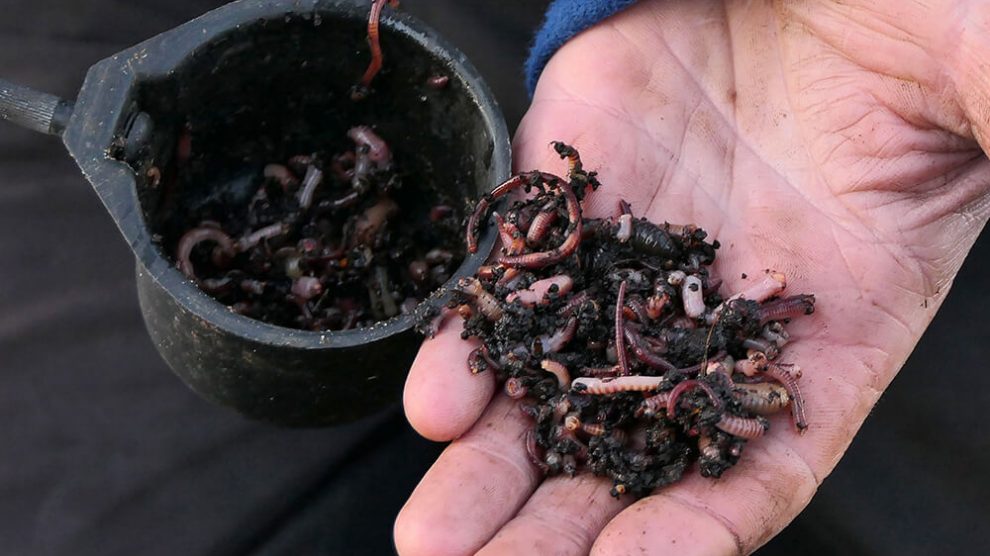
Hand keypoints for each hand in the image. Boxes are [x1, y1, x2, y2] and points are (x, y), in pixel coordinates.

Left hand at [395, 1, 989, 553]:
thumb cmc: (896, 21)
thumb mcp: (968, 68)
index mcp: (830, 325)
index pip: (759, 462)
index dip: (697, 528)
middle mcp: (713, 320)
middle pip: (630, 454)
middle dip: (559, 532)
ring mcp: (631, 270)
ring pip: (553, 395)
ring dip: (491, 471)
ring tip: (438, 538)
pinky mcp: (568, 213)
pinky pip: (510, 297)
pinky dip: (470, 351)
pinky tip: (437, 404)